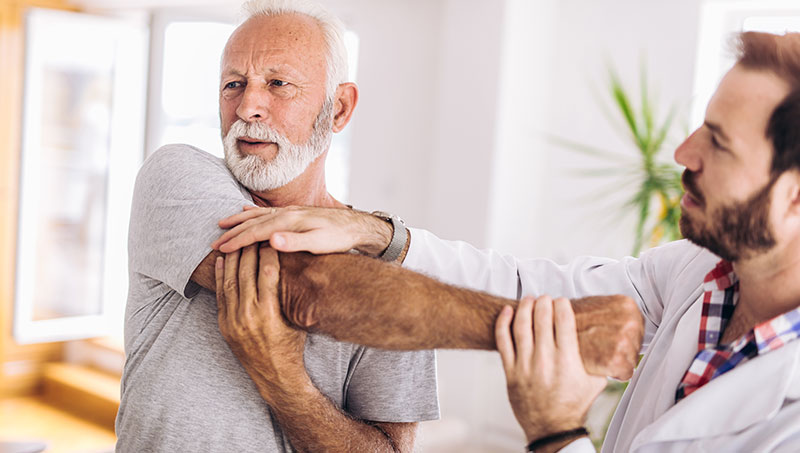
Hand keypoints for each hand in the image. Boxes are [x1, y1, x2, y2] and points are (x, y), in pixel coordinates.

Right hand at [211, 205, 391, 256]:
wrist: (356, 226)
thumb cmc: (339, 238)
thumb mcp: (319, 243)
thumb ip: (296, 242)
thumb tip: (272, 240)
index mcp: (289, 221)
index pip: (256, 232)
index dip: (237, 241)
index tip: (220, 250)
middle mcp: (287, 213)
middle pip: (253, 222)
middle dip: (232, 232)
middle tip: (213, 242)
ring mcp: (290, 211)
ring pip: (258, 214)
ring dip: (239, 220)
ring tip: (222, 225)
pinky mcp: (295, 213)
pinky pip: (267, 212)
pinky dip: (252, 212)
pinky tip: (246, 211)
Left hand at [215, 244, 306, 400]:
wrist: (275, 375)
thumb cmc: (292, 346)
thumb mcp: (297, 319)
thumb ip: (290, 295)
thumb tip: (297, 266)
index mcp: (270, 312)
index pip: (267, 272)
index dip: (269, 252)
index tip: (271, 237)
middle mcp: (249, 315)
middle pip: (246, 272)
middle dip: (249, 250)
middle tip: (253, 233)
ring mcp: (233, 321)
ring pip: (230, 281)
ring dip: (233, 259)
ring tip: (236, 242)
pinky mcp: (224, 325)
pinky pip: (220, 295)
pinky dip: (220, 276)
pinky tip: (221, 261)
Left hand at [496, 296, 606, 444]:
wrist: (552, 428)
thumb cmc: (574, 405)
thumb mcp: (596, 383)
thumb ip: (604, 362)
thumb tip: (619, 345)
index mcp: (567, 361)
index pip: (563, 321)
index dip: (562, 305)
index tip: (562, 301)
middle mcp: (545, 360)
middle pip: (541, 319)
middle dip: (544, 303)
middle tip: (545, 298)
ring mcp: (525, 365)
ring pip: (521, 327)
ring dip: (525, 308)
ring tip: (529, 299)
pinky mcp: (511, 371)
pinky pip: (503, 341)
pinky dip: (503, 323)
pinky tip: (507, 311)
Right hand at [572, 295, 642, 379]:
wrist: (552, 331)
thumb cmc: (572, 321)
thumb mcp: (599, 307)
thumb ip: (617, 314)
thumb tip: (634, 325)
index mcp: (627, 304)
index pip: (638, 329)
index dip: (620, 337)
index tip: (605, 337)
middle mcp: (630, 320)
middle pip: (637, 345)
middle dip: (621, 350)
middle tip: (599, 345)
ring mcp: (624, 339)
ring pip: (632, 360)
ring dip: (616, 361)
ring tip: (597, 352)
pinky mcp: (616, 358)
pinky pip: (625, 373)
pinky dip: (613, 373)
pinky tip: (598, 362)